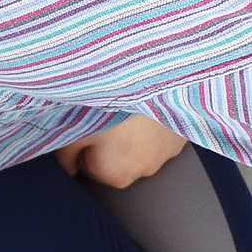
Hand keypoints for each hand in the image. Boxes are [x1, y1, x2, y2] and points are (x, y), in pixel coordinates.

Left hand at [56, 113, 187, 189]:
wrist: (145, 75)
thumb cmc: (107, 105)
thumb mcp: (74, 130)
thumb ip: (67, 156)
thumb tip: (69, 168)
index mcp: (116, 176)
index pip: (93, 169)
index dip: (86, 148)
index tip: (88, 127)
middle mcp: (146, 170)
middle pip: (122, 160)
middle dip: (114, 142)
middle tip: (107, 114)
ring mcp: (170, 151)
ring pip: (145, 146)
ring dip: (137, 132)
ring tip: (127, 107)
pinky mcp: (184, 130)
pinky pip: (164, 131)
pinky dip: (155, 122)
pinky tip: (145, 103)